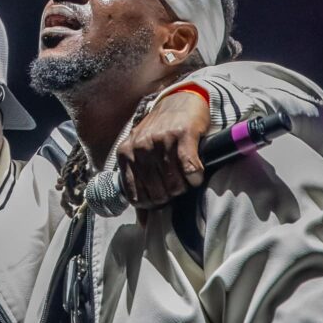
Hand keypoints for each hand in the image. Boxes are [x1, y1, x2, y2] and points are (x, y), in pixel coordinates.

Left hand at [117, 91, 209, 208]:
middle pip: (157, 192)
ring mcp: (160, 140)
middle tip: (176, 186)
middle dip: (169, 195)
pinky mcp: (183, 135)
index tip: (161, 198)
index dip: (151, 203)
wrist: (179, 100)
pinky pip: (190, 169)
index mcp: (126, 153)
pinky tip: (197, 174)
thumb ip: (139, 186)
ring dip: (184, 187)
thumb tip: (143, 223)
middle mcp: (140, 146)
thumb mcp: (141, 155)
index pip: (136, 196)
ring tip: (186, 179)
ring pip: (174, 183)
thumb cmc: (159, 132)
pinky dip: (195, 177)